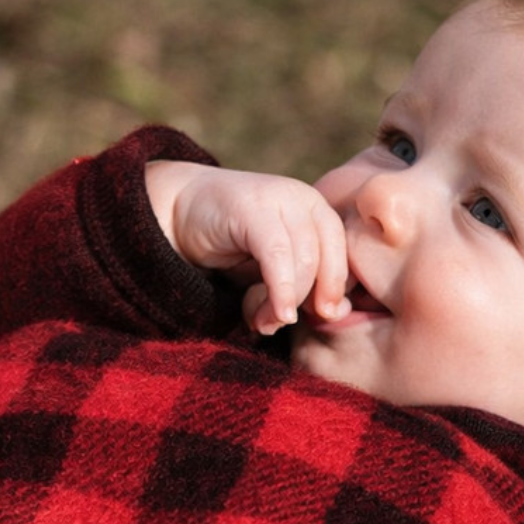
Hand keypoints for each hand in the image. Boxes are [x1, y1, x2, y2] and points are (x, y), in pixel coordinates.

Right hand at [146, 161, 350, 334]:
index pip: (343, 256)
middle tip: (282, 325)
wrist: (180, 212)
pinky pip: (277, 255)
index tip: (321, 318)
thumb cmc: (232, 245)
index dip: (335, 290)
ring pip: (304, 259)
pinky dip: (280, 289)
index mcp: (318, 212)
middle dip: (309, 301)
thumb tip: (339, 312)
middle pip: (326, 259)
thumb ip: (305, 287)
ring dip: (288, 300)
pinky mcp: (253, 206)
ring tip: (266, 323)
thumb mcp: (274, 271)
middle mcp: (305, 200)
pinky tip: (276, 313)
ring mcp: (280, 198)